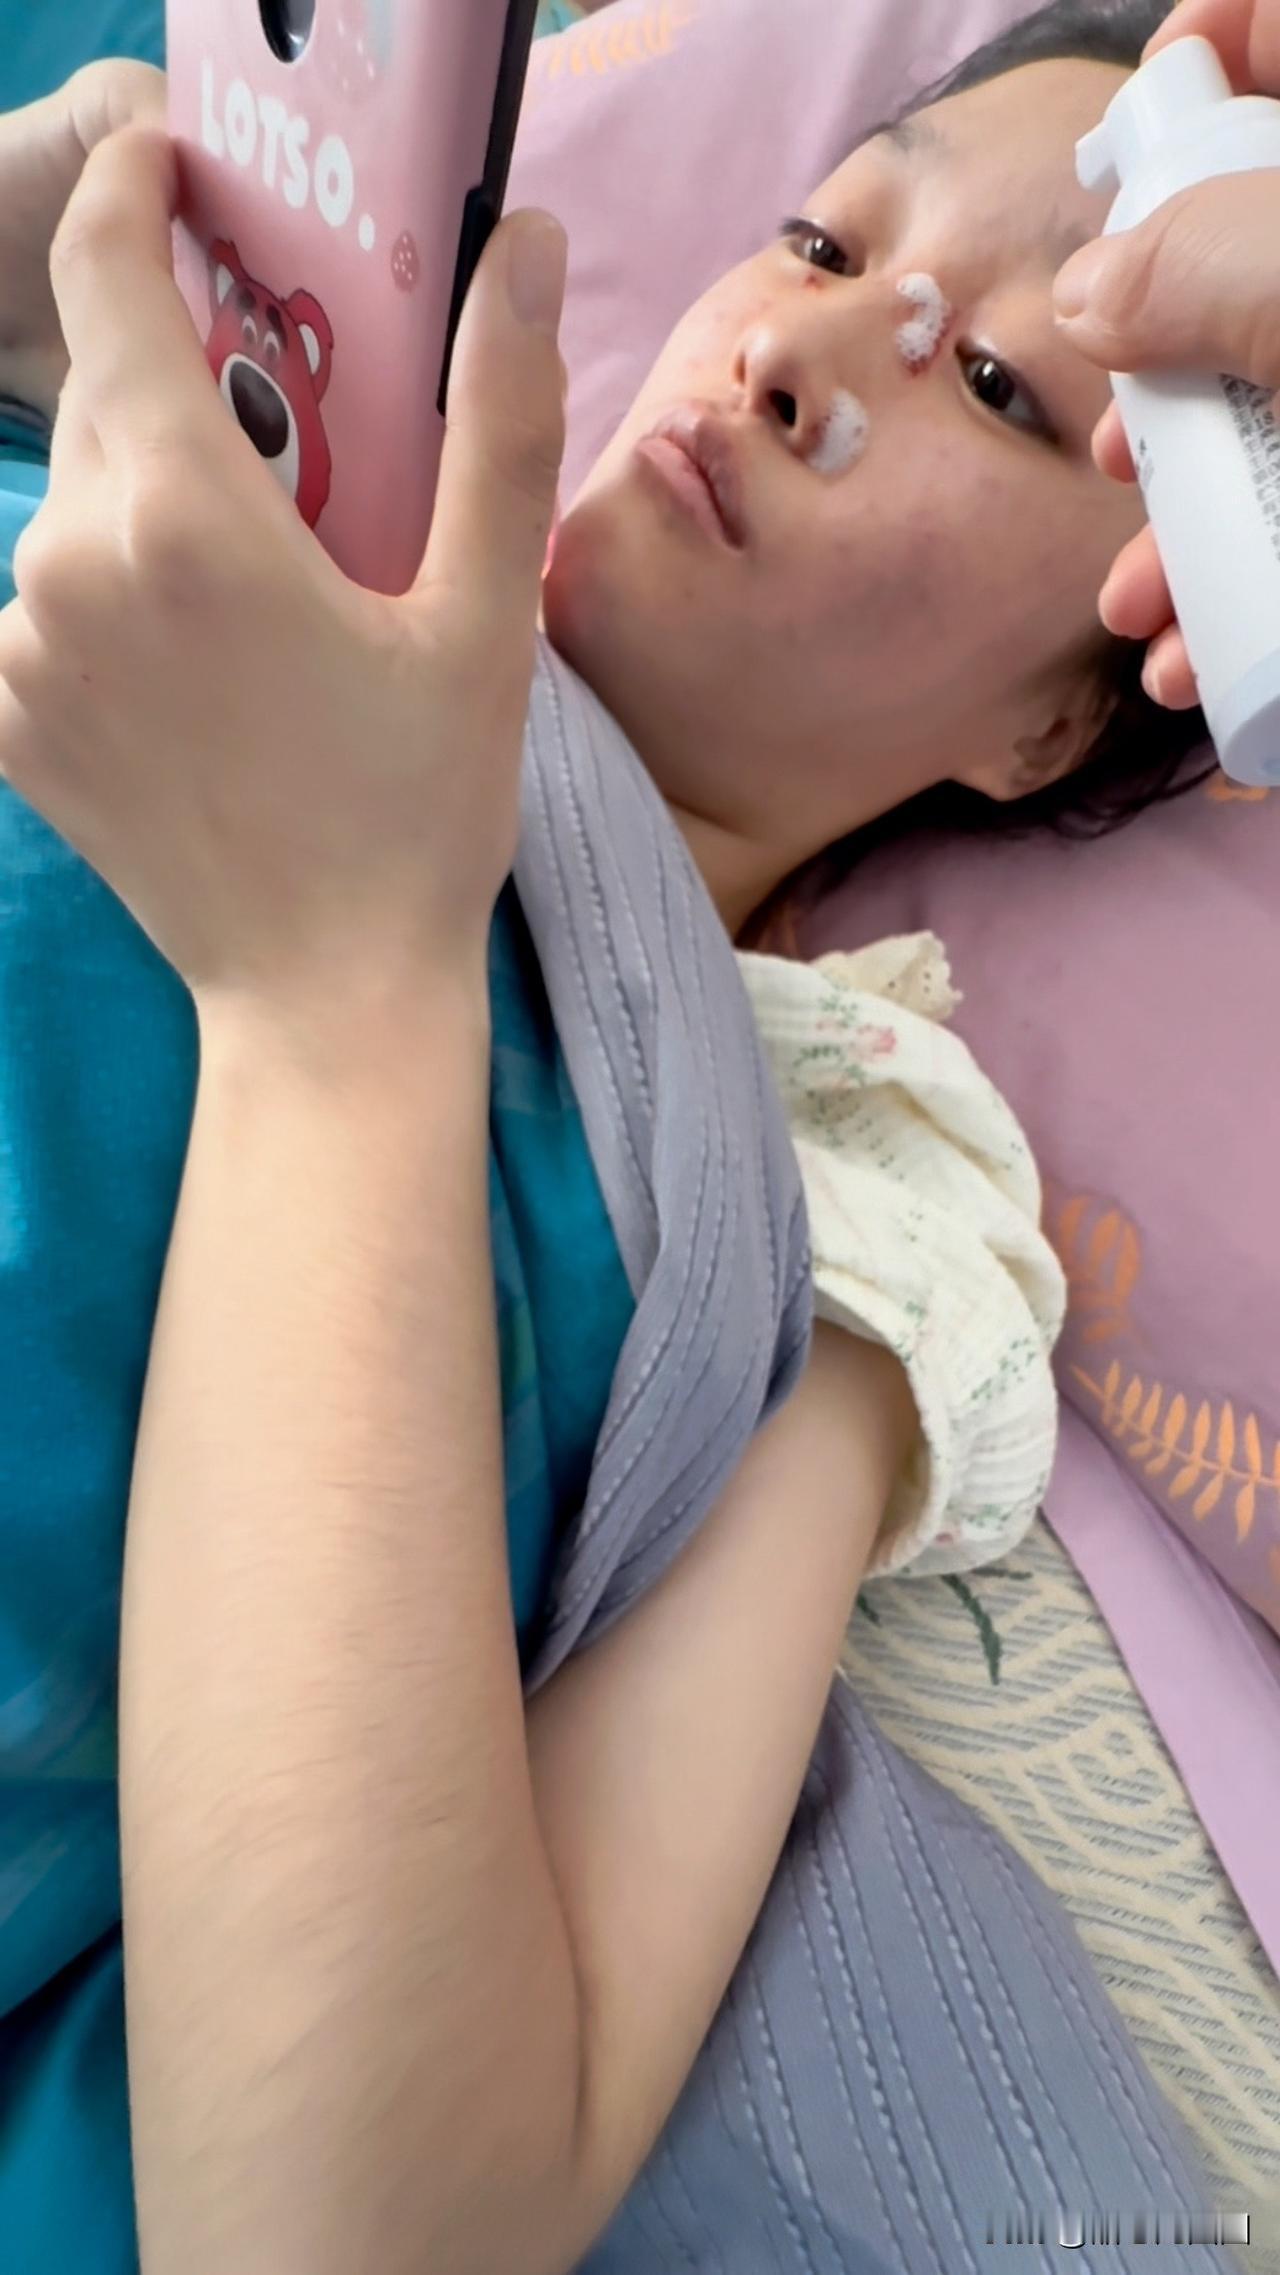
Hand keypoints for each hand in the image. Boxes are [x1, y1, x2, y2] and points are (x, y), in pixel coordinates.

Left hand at [0, 125, 566, 1056]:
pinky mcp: (4, 720)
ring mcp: (22, 651)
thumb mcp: (482, 619)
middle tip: (296, 464)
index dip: (129, 198)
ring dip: (153, 504)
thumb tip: (521, 246)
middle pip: (109, 400)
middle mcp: (71, 567)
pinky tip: (197, 668)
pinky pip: (40, 597)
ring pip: (77, 502)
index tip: (169, 170)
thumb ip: (496, 419)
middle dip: (191, 391)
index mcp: (187, 520)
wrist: (324, 997)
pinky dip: (106, 594)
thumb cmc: (417, 815)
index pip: (109, 283)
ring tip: (260, 598)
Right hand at [1052, 0, 1279, 710]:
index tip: (1159, 88)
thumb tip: (1095, 295)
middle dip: (1162, 364)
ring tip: (1136, 604)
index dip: (1225, 40)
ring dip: (1180, 530)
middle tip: (1125, 424)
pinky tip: (1191, 665)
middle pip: (1246, 257)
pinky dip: (1238, 603)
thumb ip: (1197, 261)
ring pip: (1264, 420)